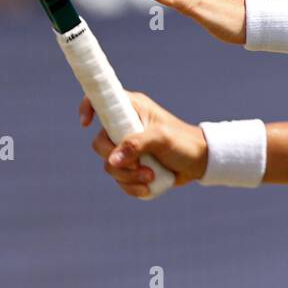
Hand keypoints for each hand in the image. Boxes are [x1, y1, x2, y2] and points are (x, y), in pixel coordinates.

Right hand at [80, 90, 207, 197]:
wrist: (200, 162)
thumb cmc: (184, 143)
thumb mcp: (161, 139)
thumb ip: (136, 145)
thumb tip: (111, 161)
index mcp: (132, 108)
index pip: (101, 100)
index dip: (88, 107)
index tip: (87, 124)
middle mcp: (126, 126)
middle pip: (100, 144)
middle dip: (116, 161)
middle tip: (138, 166)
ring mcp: (127, 147)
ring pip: (109, 165)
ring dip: (127, 177)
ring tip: (150, 176)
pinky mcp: (132, 165)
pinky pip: (119, 179)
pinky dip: (130, 187)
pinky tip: (148, 187)